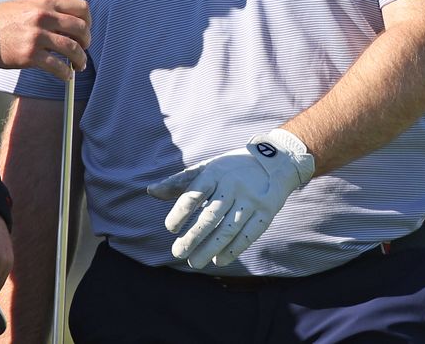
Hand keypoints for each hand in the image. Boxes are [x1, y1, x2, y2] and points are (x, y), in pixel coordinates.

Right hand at [0, 0, 90, 80]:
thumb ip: (49, 9)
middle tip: (84, 49)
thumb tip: (70, 20)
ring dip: (80, 60)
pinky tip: (66, 75)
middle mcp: (43, 17)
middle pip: (80, 29)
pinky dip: (65, 73)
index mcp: (45, 3)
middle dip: (86, 42)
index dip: (88, 21)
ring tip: (79, 65)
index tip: (86, 30)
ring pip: (72, 49)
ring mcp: (37, 36)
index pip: (80, 7)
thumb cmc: (3, 20)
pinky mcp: (30, 55)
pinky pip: (57, 66)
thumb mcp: (28, 5)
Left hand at [146, 128, 314, 268]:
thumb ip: (179, 182)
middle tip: (177, 253)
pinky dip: (233, 250)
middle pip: (210, 216)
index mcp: (214, 173)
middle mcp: (233, 185)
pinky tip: (218, 260)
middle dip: (193, 237)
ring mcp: (251, 199)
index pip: (194, 194)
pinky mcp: (266, 212)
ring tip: (195, 262)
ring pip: (228, 229)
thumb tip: (150, 191)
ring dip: (210, 248)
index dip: (180, 212)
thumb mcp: (206, 169)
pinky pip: (248, 234)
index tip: (170, 228)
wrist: (274, 161)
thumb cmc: (230, 168)